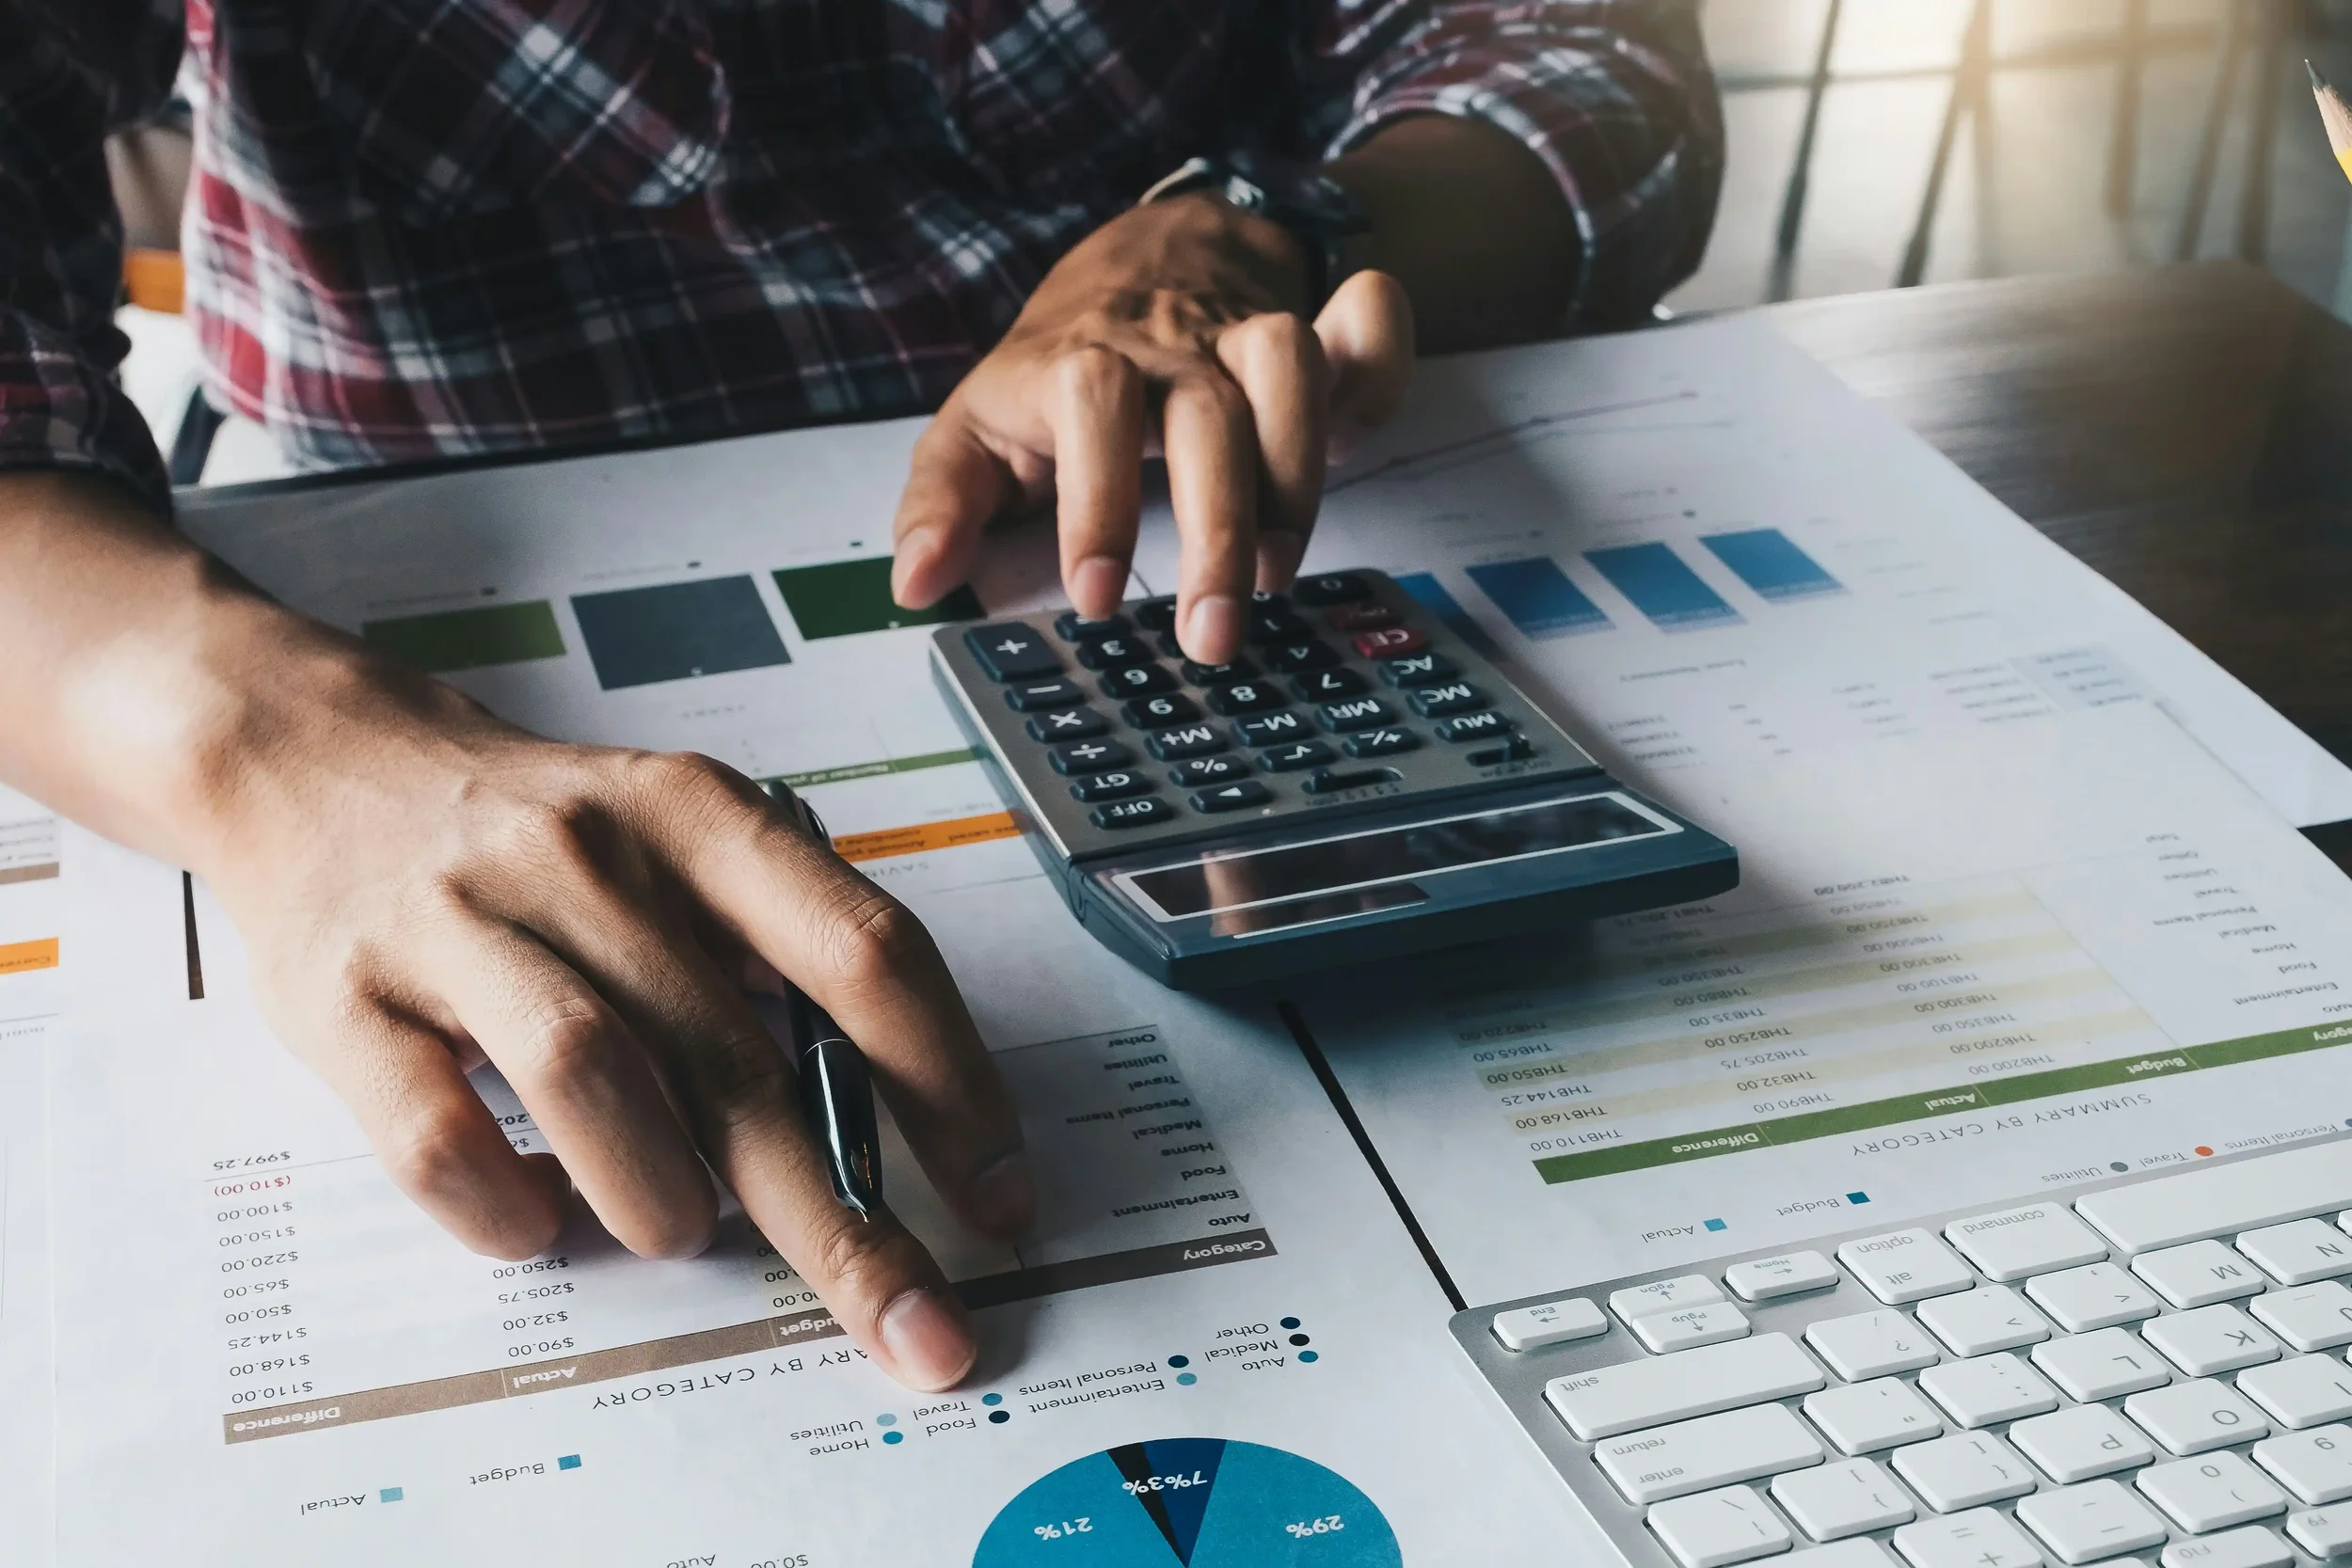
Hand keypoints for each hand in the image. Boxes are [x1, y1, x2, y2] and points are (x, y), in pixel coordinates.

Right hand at [192, 661, 1031, 1392]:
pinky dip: (505, 1208)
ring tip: (679, 1229)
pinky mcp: (344, 996)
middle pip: (743, 1056)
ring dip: (661, 1194)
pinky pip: (436, 1134)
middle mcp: (587, 856)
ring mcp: (458, 921)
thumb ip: (780, 953)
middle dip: (843, 1220)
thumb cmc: (546, 831)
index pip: (863, 951)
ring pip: (592, 1079)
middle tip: (911, 1322)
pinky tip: (540, 1219)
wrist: (324, 763)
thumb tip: (896, 1123)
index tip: (995, 1196)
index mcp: (700, 816)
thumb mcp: (684, 839)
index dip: (948, 1086)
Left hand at [890, 191, 1412, 664]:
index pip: (1090, 406)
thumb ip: (944, 504)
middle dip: (1216, 532)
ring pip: (1288, 366)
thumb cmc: (1055, 374)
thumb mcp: (977, 428)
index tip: (1094, 598)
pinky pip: (1364, 324)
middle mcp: (1168, 344)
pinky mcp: (1312, 330)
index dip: (1097, 500)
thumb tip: (915, 585)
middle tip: (1211, 637)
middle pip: (1206, 414)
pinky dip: (1378, 363)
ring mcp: (1244, 331)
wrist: (1144, 257)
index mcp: (1078, 364)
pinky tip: (1360, 433)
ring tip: (1277, 574)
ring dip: (1296, 475)